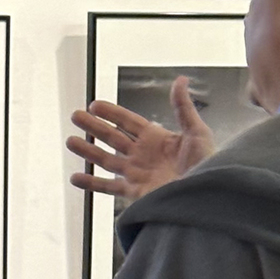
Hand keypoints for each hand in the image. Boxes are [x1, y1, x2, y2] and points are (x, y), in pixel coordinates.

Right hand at [67, 76, 215, 202]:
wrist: (207, 198)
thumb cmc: (209, 166)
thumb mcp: (197, 133)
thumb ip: (183, 108)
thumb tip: (180, 80)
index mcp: (157, 138)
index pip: (128, 122)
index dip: (112, 112)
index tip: (94, 104)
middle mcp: (144, 155)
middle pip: (113, 137)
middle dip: (94, 127)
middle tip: (75, 115)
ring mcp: (137, 174)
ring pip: (106, 160)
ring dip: (88, 151)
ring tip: (70, 141)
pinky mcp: (135, 193)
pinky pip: (109, 187)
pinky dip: (92, 183)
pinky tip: (76, 177)